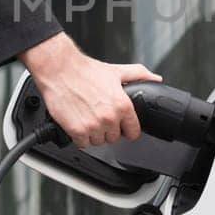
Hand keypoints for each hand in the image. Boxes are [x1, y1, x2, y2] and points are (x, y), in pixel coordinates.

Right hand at [19, 32, 162, 148]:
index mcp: (123, 105)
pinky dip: (80, 137)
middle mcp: (110, 117)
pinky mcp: (77, 131)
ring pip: (98, 142)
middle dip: (107, 130)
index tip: (120, 126)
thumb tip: (155, 79)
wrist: (59, 70)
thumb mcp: (116, 71)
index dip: (126, 129)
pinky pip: (83, 144)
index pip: (133, 132)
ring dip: (93, 134)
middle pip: (114, 138)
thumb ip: (139, 75)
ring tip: (87, 118)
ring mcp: (93, 126)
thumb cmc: (84, 71)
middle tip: (98, 116)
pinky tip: (78, 123)